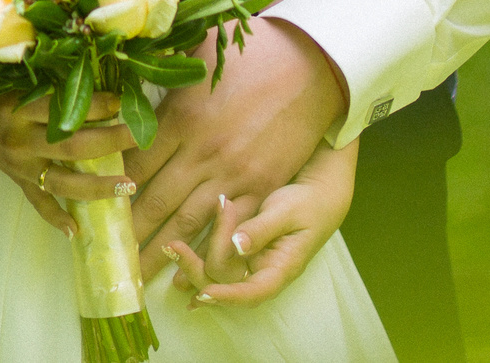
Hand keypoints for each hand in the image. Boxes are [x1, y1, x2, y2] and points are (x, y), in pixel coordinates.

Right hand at [0, 89, 140, 236]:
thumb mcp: (22, 86)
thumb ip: (54, 91)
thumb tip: (104, 85)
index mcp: (21, 110)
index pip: (63, 109)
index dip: (95, 105)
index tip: (122, 100)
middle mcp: (22, 141)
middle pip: (72, 146)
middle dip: (109, 142)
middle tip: (138, 137)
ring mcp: (21, 167)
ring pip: (63, 182)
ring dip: (98, 186)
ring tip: (129, 186)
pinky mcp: (19, 183)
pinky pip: (40, 204)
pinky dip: (56, 219)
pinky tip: (76, 231)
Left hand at [124, 20, 347, 278]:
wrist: (314, 63)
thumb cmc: (253, 49)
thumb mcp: (198, 45)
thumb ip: (160, 62)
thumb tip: (123, 54)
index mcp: (181, 118)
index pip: (133, 164)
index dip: (109, 189)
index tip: (89, 208)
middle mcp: (202, 153)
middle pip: (153, 202)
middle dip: (127, 233)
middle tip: (103, 257)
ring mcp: (234, 174)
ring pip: (186, 223)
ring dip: (159, 252)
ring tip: (135, 277)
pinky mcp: (263, 186)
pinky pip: (230, 227)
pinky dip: (208, 250)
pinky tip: (190, 270)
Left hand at [161, 140, 357, 305]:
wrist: (317, 192)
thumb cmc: (308, 202)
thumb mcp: (287, 211)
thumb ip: (261, 229)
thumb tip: (238, 246)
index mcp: (280, 270)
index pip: (253, 294)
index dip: (228, 297)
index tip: (204, 293)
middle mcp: (262, 273)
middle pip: (225, 284)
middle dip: (197, 270)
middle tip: (174, 248)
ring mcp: (250, 264)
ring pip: (216, 272)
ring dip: (193, 260)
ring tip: (172, 244)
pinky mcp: (240, 251)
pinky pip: (216, 259)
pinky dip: (197, 257)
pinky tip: (176, 256)